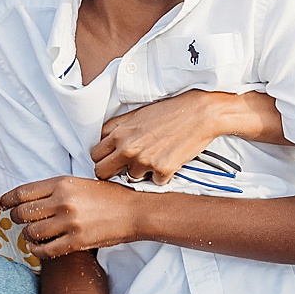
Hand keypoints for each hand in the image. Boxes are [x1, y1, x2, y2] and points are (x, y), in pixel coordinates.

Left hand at [0, 176, 140, 257]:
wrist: (134, 212)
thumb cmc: (107, 196)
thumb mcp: (79, 183)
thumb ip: (55, 190)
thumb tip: (26, 199)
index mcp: (62, 183)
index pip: (22, 192)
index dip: (7, 200)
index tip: (2, 205)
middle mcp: (62, 202)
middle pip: (22, 213)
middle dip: (15, 218)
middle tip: (18, 220)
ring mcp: (69, 222)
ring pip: (31, 233)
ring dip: (27, 235)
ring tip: (32, 234)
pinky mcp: (76, 242)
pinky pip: (45, 250)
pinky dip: (36, 250)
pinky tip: (38, 247)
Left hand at [93, 90, 239, 182]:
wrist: (200, 113)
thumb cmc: (170, 111)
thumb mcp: (137, 114)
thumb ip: (117, 128)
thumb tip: (103, 140)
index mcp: (119, 133)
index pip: (95, 155)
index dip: (102, 158)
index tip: (110, 160)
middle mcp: (128, 148)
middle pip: (102, 173)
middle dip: (111, 172)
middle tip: (125, 167)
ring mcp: (144, 161)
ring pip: (131, 178)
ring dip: (142, 171)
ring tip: (156, 156)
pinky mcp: (162, 170)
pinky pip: (155, 182)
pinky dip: (162, 175)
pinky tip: (169, 160)